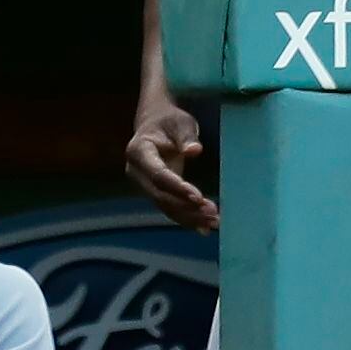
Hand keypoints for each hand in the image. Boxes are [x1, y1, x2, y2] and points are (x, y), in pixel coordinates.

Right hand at [125, 95, 219, 231]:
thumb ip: (187, 136)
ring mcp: (142, 184)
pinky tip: (203, 229)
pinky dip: (185, 219)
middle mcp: (136, 171)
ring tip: (214, 222)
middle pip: (160, 195)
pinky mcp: (153, 191)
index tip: (199, 197)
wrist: (155, 123)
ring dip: (188, 216)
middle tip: (213, 212)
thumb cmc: (169, 120)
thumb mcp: (180, 122)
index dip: (177, 187)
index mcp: (139, 151)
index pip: (157, 174)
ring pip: (164, 205)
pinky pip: (167, 208)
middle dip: (186, 207)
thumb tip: (194, 151)